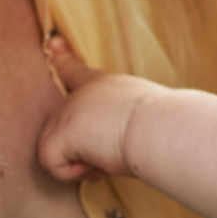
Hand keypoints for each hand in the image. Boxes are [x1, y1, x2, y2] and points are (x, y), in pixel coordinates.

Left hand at [37, 39, 162, 182]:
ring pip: (56, 150)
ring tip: (108, 156)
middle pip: (60, 126)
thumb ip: (124, 117)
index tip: (52, 43)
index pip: (75, 69)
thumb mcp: (143, 110)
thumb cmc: (164, 124)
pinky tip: (97, 164)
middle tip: (113, 151)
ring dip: (81, 162)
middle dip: (82, 148)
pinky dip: (75, 174)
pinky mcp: (58, 135)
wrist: (160, 127)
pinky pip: (53, 166)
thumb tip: (118, 145)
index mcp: (102, 84)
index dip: (61, 58)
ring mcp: (65, 112)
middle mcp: (78, 94)